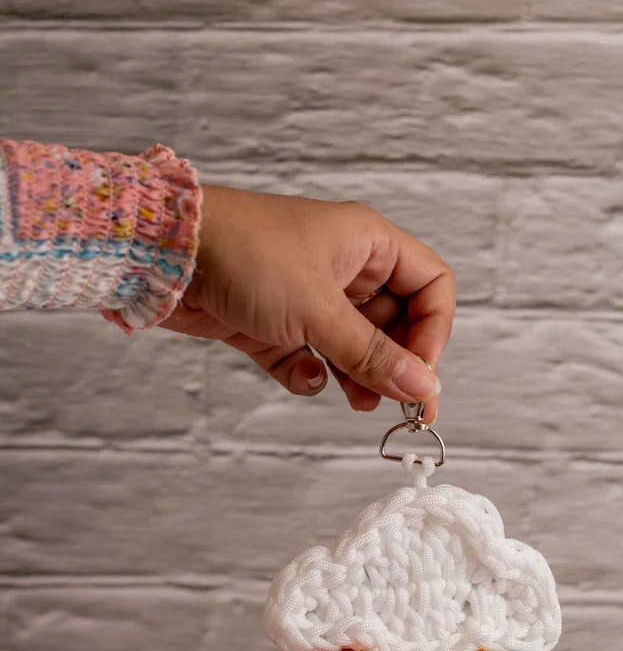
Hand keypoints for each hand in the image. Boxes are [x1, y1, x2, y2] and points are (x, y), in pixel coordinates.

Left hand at [160, 186, 454, 419]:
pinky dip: (310, 375)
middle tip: (400, 405)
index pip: (430, 286)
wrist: (160, 253)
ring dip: (359, 378)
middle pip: (395, 324)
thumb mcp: (318, 310)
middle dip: (396, 364)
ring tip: (361, 404)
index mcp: (368, 245)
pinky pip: (308, 358)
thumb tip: (422, 387)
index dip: (434, 332)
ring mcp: (307, 297)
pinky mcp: (273, 324)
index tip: (421, 372)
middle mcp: (343, 269)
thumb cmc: (244, 254)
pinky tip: (303, 377)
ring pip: (352, 346)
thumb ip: (372, 354)